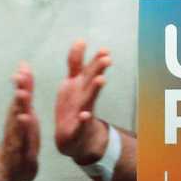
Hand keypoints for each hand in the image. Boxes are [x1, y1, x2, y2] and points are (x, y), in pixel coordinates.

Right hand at [0, 62, 39, 180]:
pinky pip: (21, 143)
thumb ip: (25, 90)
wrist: (10, 169)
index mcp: (19, 114)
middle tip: (20, 76)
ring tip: (21, 96)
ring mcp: (17, 139)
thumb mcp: (25, 111)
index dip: (23, 82)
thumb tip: (23, 65)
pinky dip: (22, 134)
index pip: (21, 96)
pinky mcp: (20, 153)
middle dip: (20, 91)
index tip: (23, 66)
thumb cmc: (20, 136)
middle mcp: (15, 124)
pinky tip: (24, 123)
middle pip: (17, 106)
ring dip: (19, 110)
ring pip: (18, 123)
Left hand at [54, 41, 111, 163]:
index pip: (84, 67)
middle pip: (91, 80)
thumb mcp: (74, 82)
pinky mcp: (78, 129)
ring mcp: (82, 112)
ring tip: (101, 79)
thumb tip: (81, 40)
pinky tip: (85, 115)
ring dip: (95, 89)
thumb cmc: (75, 108)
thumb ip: (76, 63)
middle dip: (98, 69)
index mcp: (79, 85)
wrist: (77, 141)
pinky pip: (81, 124)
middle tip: (107, 58)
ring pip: (89, 98)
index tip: (102, 48)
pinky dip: (83, 120)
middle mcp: (83, 96)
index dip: (90, 57)